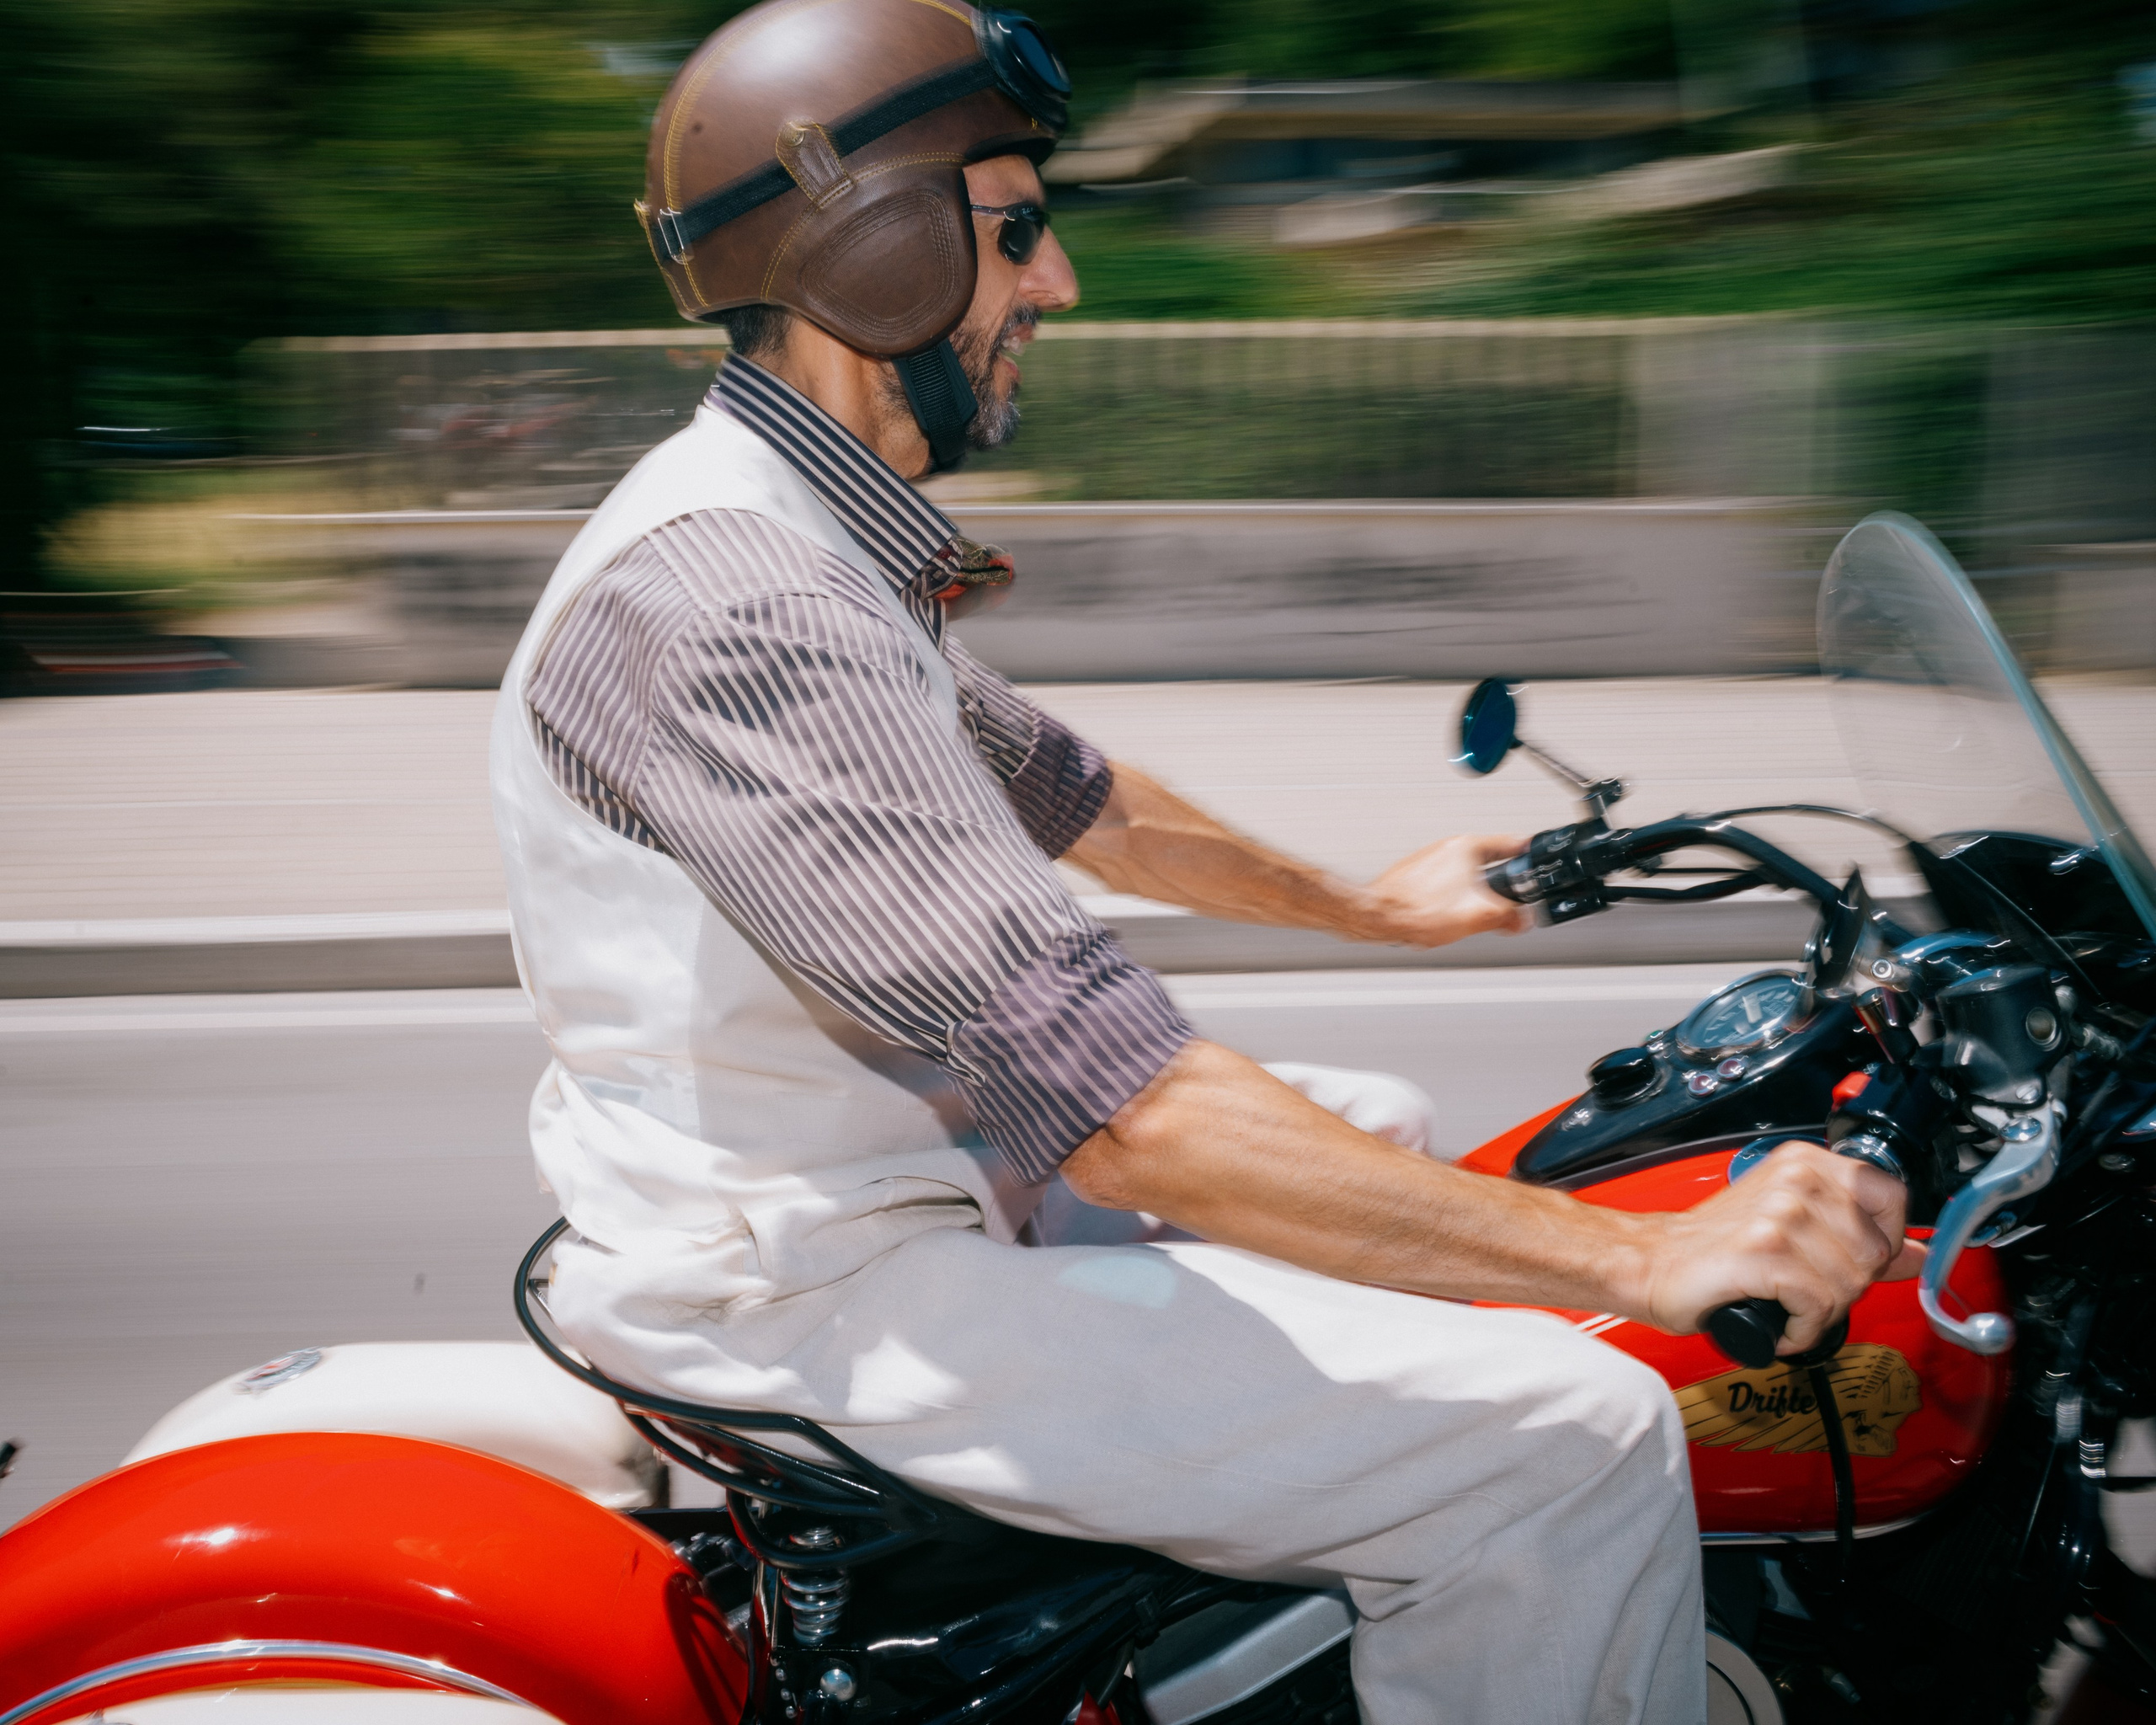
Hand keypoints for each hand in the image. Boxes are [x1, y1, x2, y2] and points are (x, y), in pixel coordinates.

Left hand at [1354, 833, 1532, 945]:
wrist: (1377, 917)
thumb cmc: (1415, 911)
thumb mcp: (1479, 916)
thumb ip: (1511, 917)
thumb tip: (1523, 921)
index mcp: (1467, 847)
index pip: (1513, 844)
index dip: (1532, 858)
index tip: (1541, 865)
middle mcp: (1448, 848)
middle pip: (1491, 864)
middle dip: (1500, 887)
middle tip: (1505, 906)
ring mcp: (1432, 860)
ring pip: (1468, 877)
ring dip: (1475, 896)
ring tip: (1470, 915)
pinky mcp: (1419, 875)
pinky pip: (1448, 885)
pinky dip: (1454, 900)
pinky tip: (1448, 917)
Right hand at [1624, 1142, 1925, 1354]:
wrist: (1653, 1263)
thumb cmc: (1714, 1247)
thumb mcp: (1793, 1226)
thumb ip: (1858, 1236)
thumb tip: (1917, 1254)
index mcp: (1806, 1162)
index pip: (1890, 1194)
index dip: (1884, 1239)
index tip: (1856, 1258)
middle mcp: (1797, 1180)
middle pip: (1874, 1251)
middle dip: (1847, 1286)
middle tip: (1807, 1289)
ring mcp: (1780, 1214)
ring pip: (1849, 1284)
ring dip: (1821, 1312)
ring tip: (1789, 1306)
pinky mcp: (1764, 1252)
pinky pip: (1818, 1306)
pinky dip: (1802, 1329)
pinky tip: (1781, 1323)